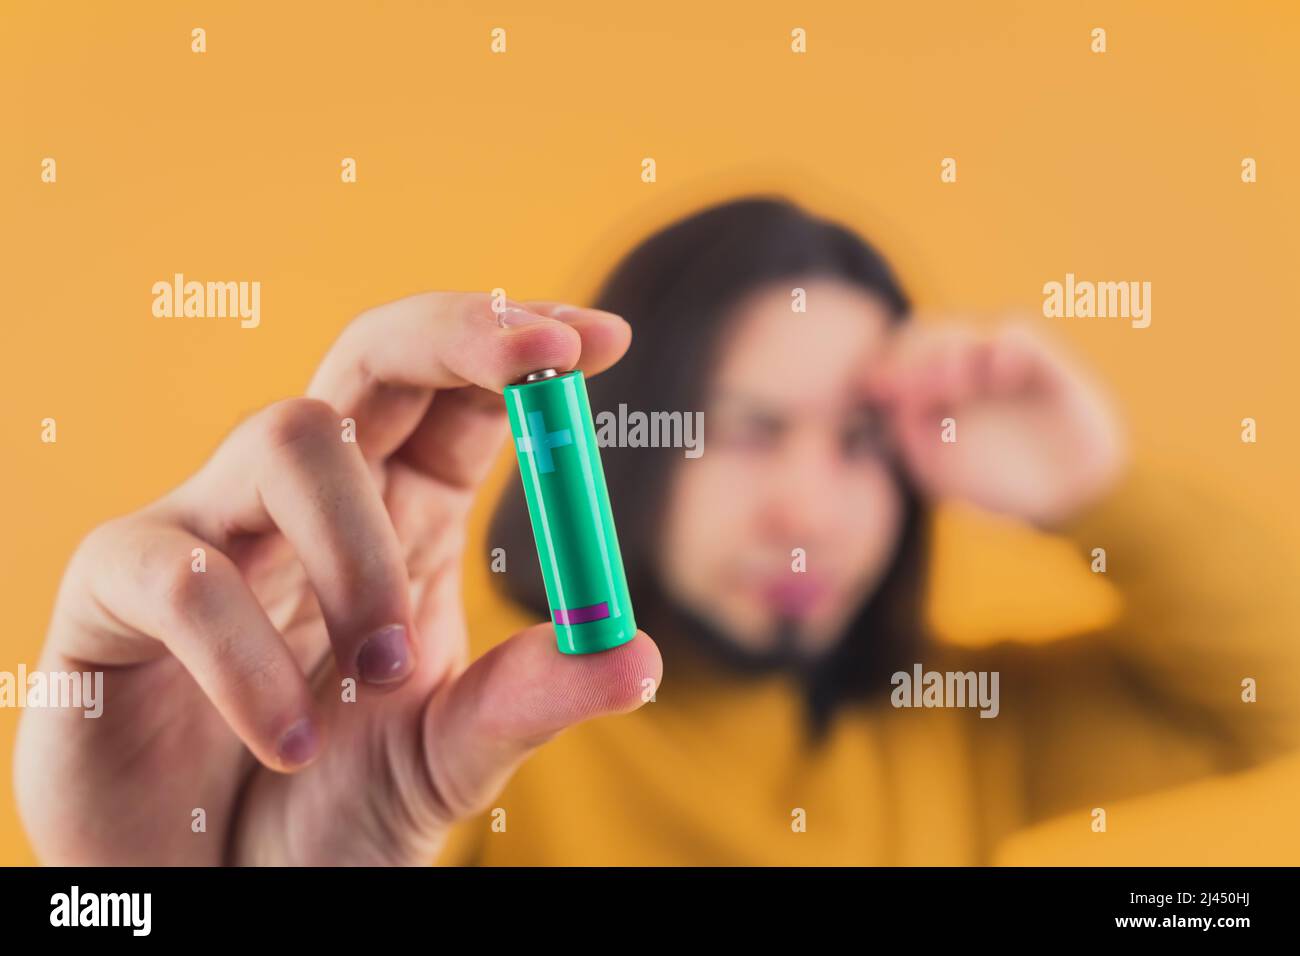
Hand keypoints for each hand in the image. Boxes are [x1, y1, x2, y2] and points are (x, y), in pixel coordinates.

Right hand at [15, 292, 661, 864]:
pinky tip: (286, 742)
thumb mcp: (448, 757)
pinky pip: (181, 573)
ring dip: (359, 552)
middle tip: (543, 358)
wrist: (210, 896)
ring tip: (384, 672)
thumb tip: (636, 654)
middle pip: (374, 357)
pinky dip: (247, 658)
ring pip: (289, 437)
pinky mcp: (114, 592)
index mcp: (402, 521)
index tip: (602, 339)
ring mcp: (212, 533)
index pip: (460, 397)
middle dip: (459, 335)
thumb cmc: (324, 815)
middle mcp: (310, 506)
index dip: (521, 351)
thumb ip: (527, 701)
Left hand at [869, 320, 1126, 525]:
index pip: (896, 362)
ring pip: (961, 332)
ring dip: (950, 351)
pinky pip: (1016, 334)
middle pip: (922, 337)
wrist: (1072, 495)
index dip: (887, 368)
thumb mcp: (950, 479)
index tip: (881, 390)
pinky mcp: (1040, 362)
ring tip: (958, 387)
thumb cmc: (1004, 491)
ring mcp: (997, 366)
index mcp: (931, 398)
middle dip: (914, 356)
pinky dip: (1003, 346)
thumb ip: (917, 446)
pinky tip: (1002, 377)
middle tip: (918, 389)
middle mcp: (961, 375)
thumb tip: (896, 413)